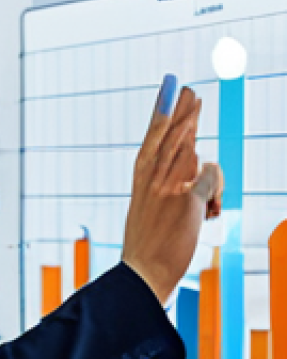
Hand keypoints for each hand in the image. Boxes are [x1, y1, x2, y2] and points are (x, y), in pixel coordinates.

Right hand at [121, 76, 223, 304]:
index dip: (161, 112)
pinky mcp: (187, 200)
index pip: (152, 139)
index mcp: (141, 179)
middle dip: (179, 108)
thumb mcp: (152, 207)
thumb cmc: (150, 243)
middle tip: (188, 87)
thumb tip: (197, 160)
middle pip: (169, 135)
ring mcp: (168, 187)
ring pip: (188, 147)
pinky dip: (215, 188)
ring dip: (192, 123)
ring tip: (196, 100)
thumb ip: (172, 181)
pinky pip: (210, 177)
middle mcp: (152, 179)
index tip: (168, 90)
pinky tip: (211, 209)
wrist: (144, 271)